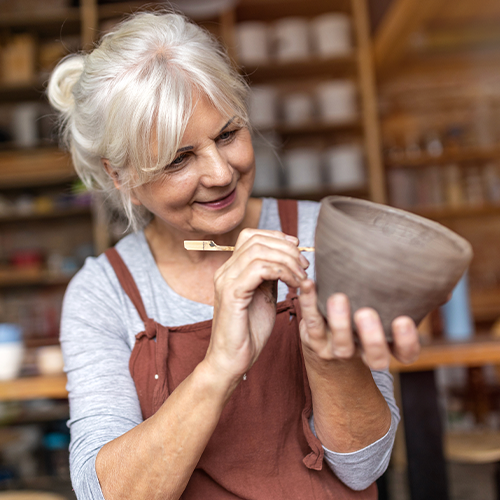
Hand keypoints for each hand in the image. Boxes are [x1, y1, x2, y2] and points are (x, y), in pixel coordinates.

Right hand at [205, 229, 308, 380]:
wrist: (231, 361)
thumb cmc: (248, 333)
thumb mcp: (263, 297)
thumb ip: (270, 277)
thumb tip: (286, 259)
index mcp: (231, 270)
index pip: (251, 236)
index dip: (277, 237)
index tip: (298, 250)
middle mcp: (225, 271)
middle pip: (256, 239)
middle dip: (286, 248)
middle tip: (304, 265)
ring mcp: (226, 281)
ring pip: (258, 251)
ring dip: (287, 260)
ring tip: (302, 277)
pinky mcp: (232, 294)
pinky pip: (259, 269)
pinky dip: (282, 272)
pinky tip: (294, 284)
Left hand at [298, 279, 419, 369]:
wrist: (325, 344)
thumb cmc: (365, 317)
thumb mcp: (388, 311)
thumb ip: (416, 300)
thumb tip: (444, 290)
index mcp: (386, 345)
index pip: (405, 354)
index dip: (406, 341)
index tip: (402, 319)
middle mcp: (363, 351)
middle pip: (373, 357)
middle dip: (371, 338)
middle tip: (366, 313)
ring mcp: (337, 348)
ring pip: (340, 345)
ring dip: (339, 322)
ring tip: (338, 298)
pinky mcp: (314, 338)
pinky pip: (312, 322)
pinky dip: (308, 302)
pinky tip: (310, 284)